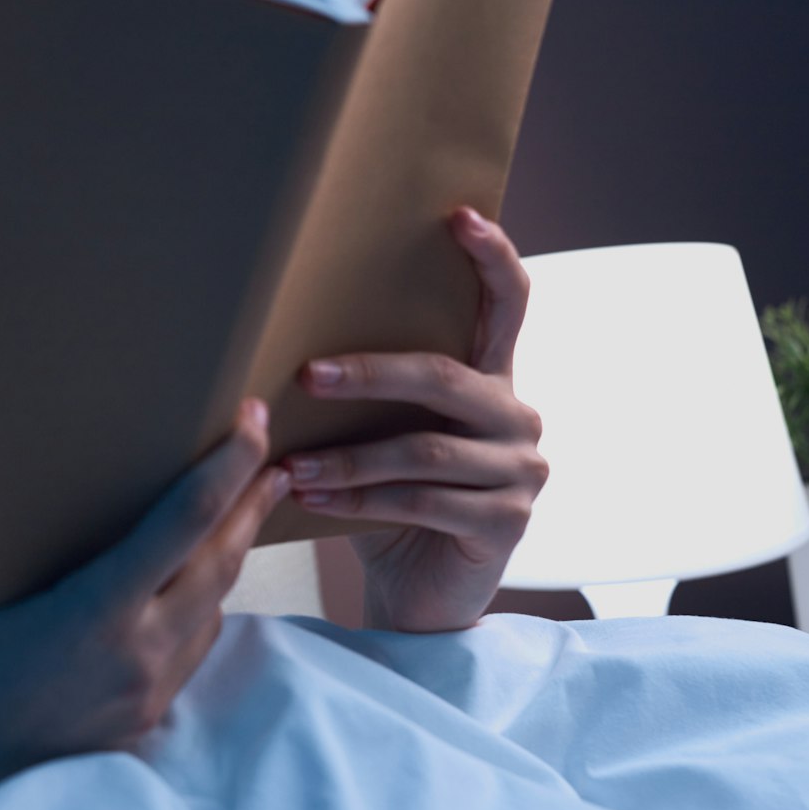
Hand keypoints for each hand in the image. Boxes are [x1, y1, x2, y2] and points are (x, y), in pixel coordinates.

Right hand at [0, 397, 292, 809]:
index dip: (228, 467)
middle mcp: (134, 659)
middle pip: (219, 565)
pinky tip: (189, 591)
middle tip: (271, 460)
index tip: (254, 423)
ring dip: (230, 560)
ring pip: (213, 614)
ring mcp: (141, 700)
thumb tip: (66, 512)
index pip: (184, 524)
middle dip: (250, 506)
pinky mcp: (137, 729)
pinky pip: (190, 656)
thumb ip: (34, 562)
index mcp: (92, 616)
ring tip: (239, 515)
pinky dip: (202, 610)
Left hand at [279, 206, 548, 633]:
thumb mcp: (387, 436)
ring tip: (287, 464)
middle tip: (306, 375)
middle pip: (445, 377)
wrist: (422, 594)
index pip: (510, 304)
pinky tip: (308, 500)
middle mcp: (518, 417)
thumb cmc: (394, 501)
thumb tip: (288, 348)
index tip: (458, 216)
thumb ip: (374, 395)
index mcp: (494, 381)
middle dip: (369, 375)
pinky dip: (356, 502)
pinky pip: (419, 502)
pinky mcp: (506, 524)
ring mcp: (521, 472)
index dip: (492, 258)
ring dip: (346, 459)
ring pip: (423, 449)